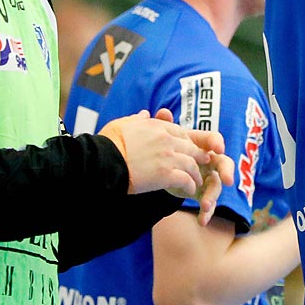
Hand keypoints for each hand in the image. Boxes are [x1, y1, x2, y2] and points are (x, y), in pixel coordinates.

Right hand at [101, 109, 233, 201]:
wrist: (102, 162)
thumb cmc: (107, 144)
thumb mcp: (122, 124)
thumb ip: (137, 119)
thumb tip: (145, 113)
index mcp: (156, 126)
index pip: (180, 132)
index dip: (187, 141)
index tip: (189, 148)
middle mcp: (165, 139)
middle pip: (190, 148)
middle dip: (197, 156)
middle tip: (202, 163)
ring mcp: (167, 157)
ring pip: (191, 165)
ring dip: (196, 174)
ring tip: (196, 181)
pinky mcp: (166, 174)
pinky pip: (186, 180)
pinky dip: (190, 186)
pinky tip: (190, 191)